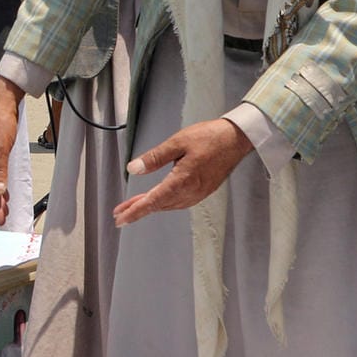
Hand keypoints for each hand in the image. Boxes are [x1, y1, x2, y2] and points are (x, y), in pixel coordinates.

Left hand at [115, 117, 254, 225]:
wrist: (237, 139)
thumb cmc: (210, 137)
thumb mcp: (177, 142)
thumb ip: (154, 158)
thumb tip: (133, 169)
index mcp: (183, 181)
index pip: (153, 201)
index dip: (135, 211)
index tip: (120, 219)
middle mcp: (191, 192)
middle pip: (159, 205)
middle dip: (137, 209)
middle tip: (119, 213)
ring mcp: (199, 193)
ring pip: (168, 205)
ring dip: (150, 206)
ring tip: (133, 205)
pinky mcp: (203, 191)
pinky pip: (179, 202)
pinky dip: (164, 202)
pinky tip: (157, 198)